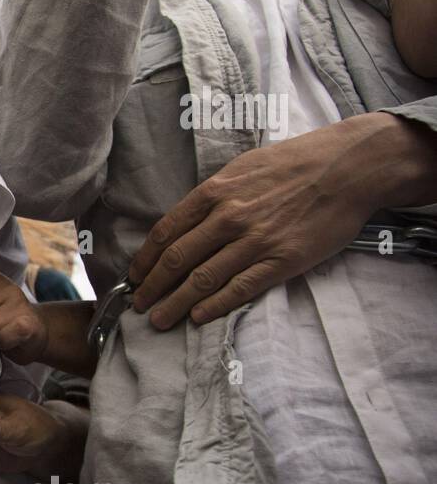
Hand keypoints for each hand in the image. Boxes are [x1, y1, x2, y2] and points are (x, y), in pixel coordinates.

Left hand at [126, 114, 424, 328]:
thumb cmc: (294, 163)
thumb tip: (186, 221)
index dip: (145, 259)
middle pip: (177, 260)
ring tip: (158, 320)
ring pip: (202, 279)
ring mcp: (254, 241)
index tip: (134, 276)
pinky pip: (239, 288)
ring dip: (175, 303)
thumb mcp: (242, 167)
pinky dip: (214, 306)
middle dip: (152, 287)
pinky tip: (197, 318)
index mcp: (213, 192)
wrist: (348, 167)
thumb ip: (213, 195)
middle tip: (138, 305)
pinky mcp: (281, 260)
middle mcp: (227, 218)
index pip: (166, 232)